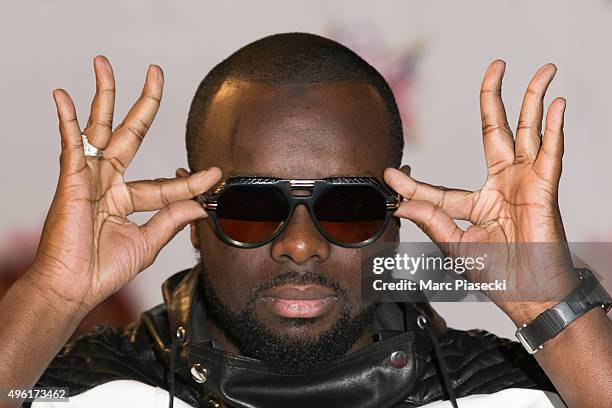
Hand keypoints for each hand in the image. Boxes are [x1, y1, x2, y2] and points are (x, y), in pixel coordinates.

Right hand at [27, 56, 220, 314]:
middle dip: (145, 102)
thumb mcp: (147, 243)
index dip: (192, 180)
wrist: (74, 289)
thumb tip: (201, 205)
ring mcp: (89, 177)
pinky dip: (67, 120)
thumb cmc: (102, 271)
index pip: (166, 183)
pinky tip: (63, 96)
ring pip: (99, 127)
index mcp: (126, 198)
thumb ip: (172, 219)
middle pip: (131, 133)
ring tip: (103, 64)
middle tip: (156, 73)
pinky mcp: (71, 180)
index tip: (215, 173)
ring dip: (102, 94)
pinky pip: (71, 144)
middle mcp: (109, 181)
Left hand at [383, 60, 578, 322]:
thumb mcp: (457, 248)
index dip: (415, 185)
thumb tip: (400, 202)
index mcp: (476, 204)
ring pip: (529, 132)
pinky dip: (555, 129)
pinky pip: (551, 154)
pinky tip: (557, 104)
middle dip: (494, 97)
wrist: (532, 297)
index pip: (441, 187)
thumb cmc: (499, 276)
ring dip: (535, 99)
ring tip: (541, 70)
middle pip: (496, 131)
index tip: (390, 174)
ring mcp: (524, 184)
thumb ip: (432, 221)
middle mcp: (501, 186)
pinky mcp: (544, 190)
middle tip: (495, 67)